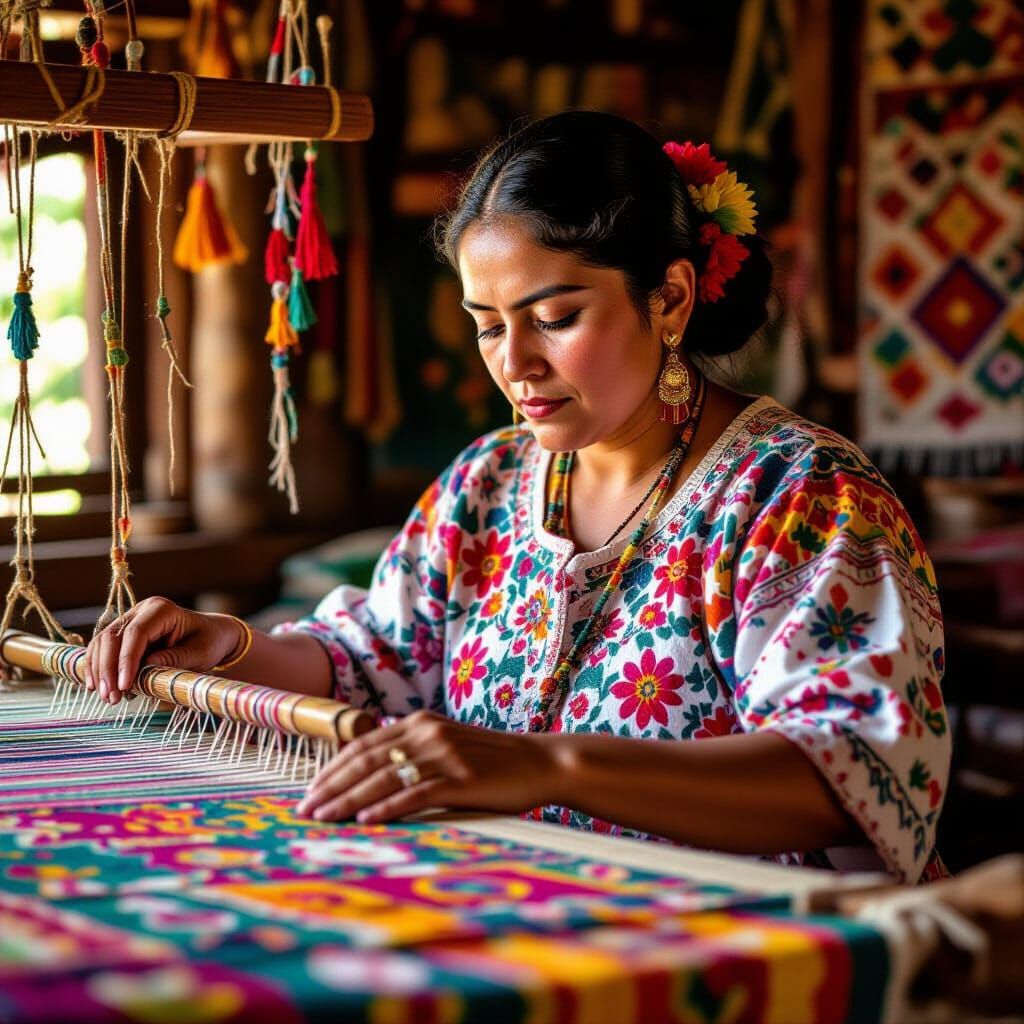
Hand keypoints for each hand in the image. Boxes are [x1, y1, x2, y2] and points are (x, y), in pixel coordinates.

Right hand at [83, 596, 244, 705]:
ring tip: (108, 698)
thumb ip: (175, 659)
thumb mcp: (200, 653)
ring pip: (102, 643)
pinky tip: (98, 689)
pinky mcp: (123, 635)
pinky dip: (98, 669)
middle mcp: (141, 611)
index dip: (126, 660)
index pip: (136, 633)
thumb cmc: (209, 642)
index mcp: (162, 610)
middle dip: (108, 669)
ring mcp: (129, 620)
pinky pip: (102, 650)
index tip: (124, 686)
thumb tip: (144, 667)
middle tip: (111, 698)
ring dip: (99, 671)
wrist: (211, 635)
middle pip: (112, 637)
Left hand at [296, 710, 555, 822]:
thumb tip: (373, 773)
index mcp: (419, 723)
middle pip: (366, 761)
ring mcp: (444, 755)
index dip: (333, 770)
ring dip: (348, 800)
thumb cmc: (492, 760)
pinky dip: (388, 807)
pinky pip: (415, 794)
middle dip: (331, 787)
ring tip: (324, 818)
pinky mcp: (460, 779)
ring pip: (383, 778)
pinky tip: (367, 819)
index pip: (363, 746)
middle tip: (305, 811)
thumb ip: (413, 751)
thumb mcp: (447, 744)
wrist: (540, 762)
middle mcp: (426, 733)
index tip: (310, 792)